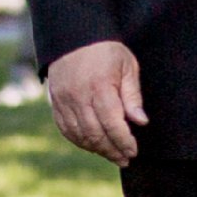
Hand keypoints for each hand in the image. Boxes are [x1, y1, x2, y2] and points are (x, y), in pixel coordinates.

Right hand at [46, 40, 147, 165]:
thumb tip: (140, 122)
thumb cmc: (106, 52)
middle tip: (124, 159)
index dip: (124, 141)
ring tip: (111, 155)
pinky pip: (66, 129)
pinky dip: (79, 141)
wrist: (74, 37)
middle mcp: (79, 96)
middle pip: (96, 134)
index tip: (134, 151)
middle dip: (112, 150)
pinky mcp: (56, 103)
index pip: (112, 124)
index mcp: (100, 87)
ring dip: (97, 149)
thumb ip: (133, 96)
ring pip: (80, 135)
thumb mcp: (127, 67)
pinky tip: (92, 145)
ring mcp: (64, 101)